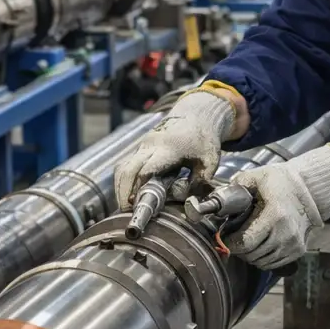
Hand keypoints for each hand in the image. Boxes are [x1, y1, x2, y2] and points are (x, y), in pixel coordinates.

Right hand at [113, 89, 236, 207]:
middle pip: (128, 169)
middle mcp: (151, 146)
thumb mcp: (209, 161)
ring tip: (126, 206)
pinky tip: (127, 195)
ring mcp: (143, 146)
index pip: (147, 170)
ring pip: (123, 167)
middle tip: (127, 212)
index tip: (137, 205)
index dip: (139, 188)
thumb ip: (199, 182)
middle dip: (123, 192)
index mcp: (169, 148)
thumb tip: (185, 201)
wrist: (196, 117)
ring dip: (120, 188)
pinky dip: (123, 181)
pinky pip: (124, 165)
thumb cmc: (203, 141)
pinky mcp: (140, 150)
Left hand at [223, 144, 329, 269]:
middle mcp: (287, 233)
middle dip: (238, 249)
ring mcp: (294, 243)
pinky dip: (263, 258)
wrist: (308, 187)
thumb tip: (215, 202)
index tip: (224, 237)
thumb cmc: (278, 181)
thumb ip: (234, 188)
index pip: (246, 242)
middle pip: (252, 255)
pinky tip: (259, 245)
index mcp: (275, 215)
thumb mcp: (254, 177)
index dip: (230, 243)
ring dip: (250, 255)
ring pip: (262, 262)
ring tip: (246, 241)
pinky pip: (274, 263)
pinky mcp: (299, 249)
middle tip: (233, 238)